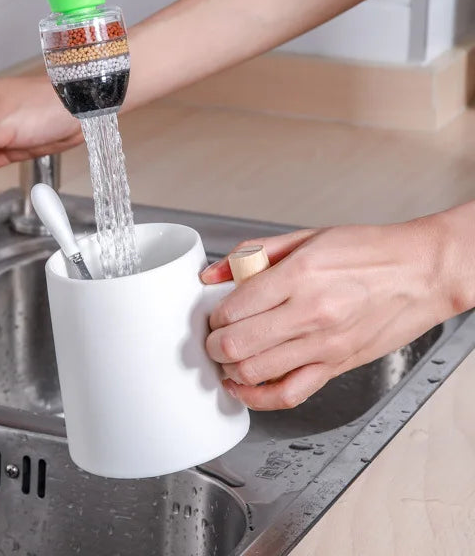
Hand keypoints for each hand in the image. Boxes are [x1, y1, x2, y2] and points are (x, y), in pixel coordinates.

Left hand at [200, 213, 467, 410]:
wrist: (422, 272)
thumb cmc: (368, 252)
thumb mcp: (305, 237)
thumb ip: (253, 253)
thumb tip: (212, 272)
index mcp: (299, 276)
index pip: (234, 308)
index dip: (214, 315)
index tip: (214, 313)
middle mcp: (311, 313)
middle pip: (237, 345)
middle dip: (213, 345)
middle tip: (212, 337)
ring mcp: (325, 345)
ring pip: (256, 373)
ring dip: (229, 370)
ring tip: (226, 358)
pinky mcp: (337, 365)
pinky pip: (290, 394)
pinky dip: (258, 397)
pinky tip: (244, 388)